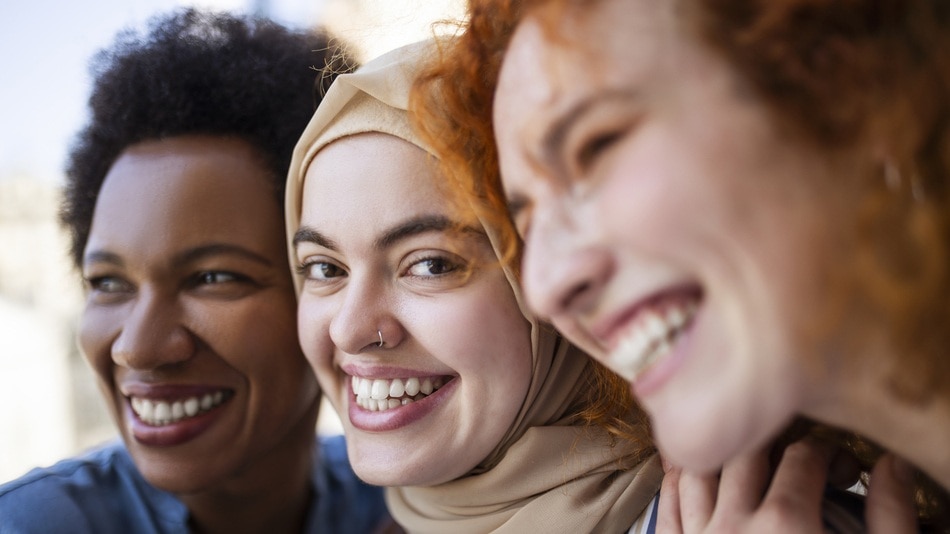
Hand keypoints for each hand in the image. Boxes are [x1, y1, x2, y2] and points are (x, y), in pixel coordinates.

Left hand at [655, 440, 917, 532]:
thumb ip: (891, 518)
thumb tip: (891, 465)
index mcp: (786, 524)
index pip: (802, 456)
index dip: (827, 454)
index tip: (840, 470)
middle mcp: (734, 525)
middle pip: (746, 451)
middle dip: (775, 444)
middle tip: (796, 461)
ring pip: (699, 469)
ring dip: (723, 456)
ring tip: (747, 460)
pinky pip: (668, 505)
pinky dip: (678, 482)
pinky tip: (691, 475)